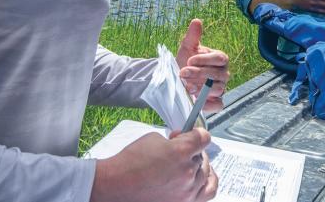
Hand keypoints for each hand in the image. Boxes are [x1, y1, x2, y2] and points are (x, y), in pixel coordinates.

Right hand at [91, 128, 216, 201]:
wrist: (116, 187)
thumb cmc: (130, 163)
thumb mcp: (153, 139)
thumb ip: (174, 140)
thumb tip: (182, 141)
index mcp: (181, 152)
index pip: (203, 137)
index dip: (195, 133)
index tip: (190, 134)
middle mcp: (187, 173)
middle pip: (202, 155)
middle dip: (192, 150)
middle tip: (178, 150)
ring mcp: (188, 192)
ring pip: (205, 172)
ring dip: (197, 166)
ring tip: (185, 164)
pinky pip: (208, 191)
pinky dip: (207, 181)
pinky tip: (200, 177)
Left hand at [176, 19, 229, 111]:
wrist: (177, 79)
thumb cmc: (185, 61)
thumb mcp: (187, 48)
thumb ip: (192, 36)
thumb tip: (196, 21)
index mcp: (219, 59)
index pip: (220, 58)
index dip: (204, 59)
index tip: (189, 60)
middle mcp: (223, 74)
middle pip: (218, 75)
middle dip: (199, 74)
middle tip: (183, 73)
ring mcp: (221, 88)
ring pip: (217, 89)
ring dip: (201, 88)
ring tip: (187, 86)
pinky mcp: (216, 102)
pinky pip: (218, 105)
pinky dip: (209, 104)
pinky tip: (197, 100)